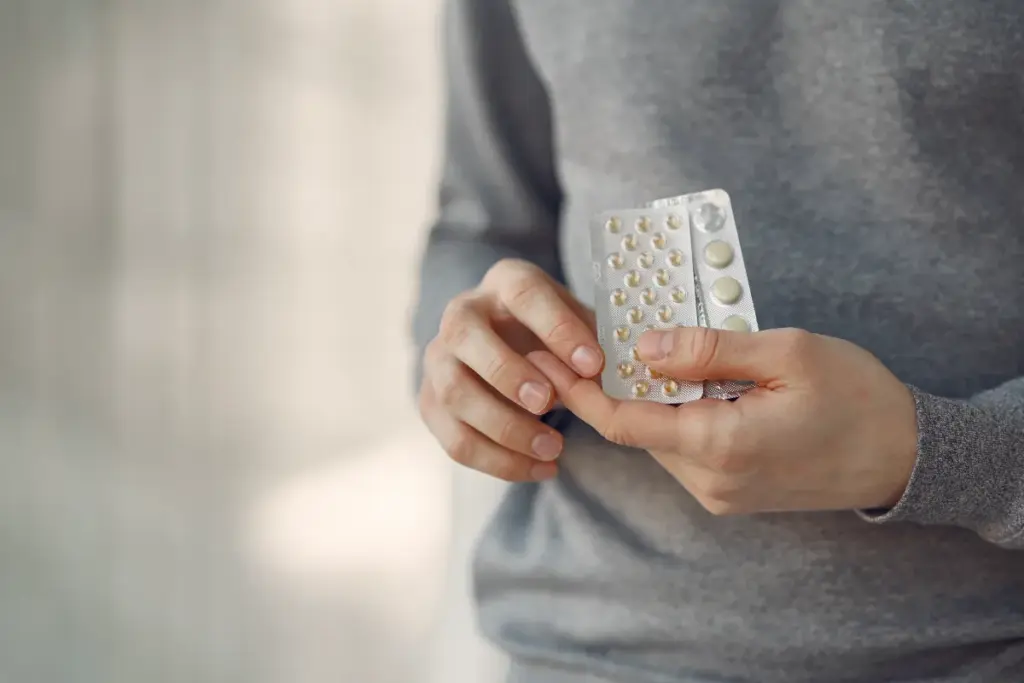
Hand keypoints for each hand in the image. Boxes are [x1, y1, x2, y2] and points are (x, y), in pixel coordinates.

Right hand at [419, 259, 602, 481]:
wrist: (516, 350)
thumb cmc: (558, 336)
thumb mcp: (581, 327)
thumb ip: (593, 347)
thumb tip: (601, 378)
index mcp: (505, 282)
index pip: (523, 293)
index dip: (556, 328)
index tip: (592, 363)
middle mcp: (461, 313)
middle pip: (466, 335)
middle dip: (507, 373)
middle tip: (549, 403)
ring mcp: (438, 358)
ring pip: (455, 394)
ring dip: (505, 427)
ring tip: (554, 449)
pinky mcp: (430, 403)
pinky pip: (456, 440)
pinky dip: (499, 462)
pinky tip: (541, 469)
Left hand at [527, 327, 917, 513]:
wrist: (907, 458)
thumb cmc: (857, 398)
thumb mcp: (787, 354)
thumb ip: (708, 350)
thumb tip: (643, 347)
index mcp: (719, 446)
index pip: (622, 421)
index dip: (579, 387)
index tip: (547, 356)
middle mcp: (711, 481)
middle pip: (636, 427)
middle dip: (613, 381)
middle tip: (596, 332)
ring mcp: (720, 493)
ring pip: (658, 438)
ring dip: (648, 396)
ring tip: (647, 347)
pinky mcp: (731, 492)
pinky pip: (684, 449)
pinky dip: (674, 414)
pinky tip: (686, 380)